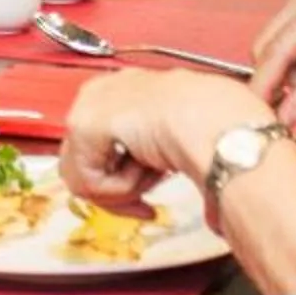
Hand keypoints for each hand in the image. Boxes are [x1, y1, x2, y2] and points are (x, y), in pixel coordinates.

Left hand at [59, 68, 274, 213]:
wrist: (211, 117)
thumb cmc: (211, 124)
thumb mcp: (174, 136)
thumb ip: (148, 150)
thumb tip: (145, 168)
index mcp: (122, 88)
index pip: (100, 146)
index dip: (120, 181)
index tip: (144, 204)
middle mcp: (99, 93)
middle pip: (85, 165)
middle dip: (116, 192)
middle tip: (146, 205)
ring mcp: (88, 106)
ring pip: (84, 178)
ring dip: (122, 190)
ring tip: (153, 176)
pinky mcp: (84, 125)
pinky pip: (89, 181)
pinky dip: (120, 189)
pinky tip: (145, 169)